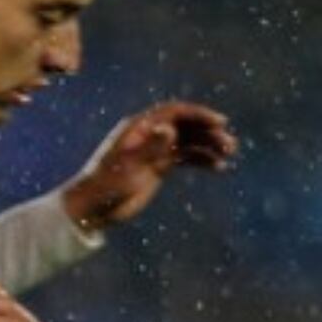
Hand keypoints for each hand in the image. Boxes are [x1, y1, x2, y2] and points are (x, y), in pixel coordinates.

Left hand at [60, 101, 237, 233]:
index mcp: (139, 127)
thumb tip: (170, 127)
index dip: (199, 115)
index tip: (220, 123)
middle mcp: (149, 135)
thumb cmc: (106, 184)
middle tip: (229, 145)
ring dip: (209, 145)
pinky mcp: (158, 167)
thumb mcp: (129, 166)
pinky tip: (218, 167)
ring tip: (228, 154)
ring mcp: (155, 150)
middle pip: (186, 126)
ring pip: (189, 142)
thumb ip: (151, 147)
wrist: (93, 208)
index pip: (175, 112)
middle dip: (209, 132)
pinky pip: (185, 158)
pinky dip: (202, 160)